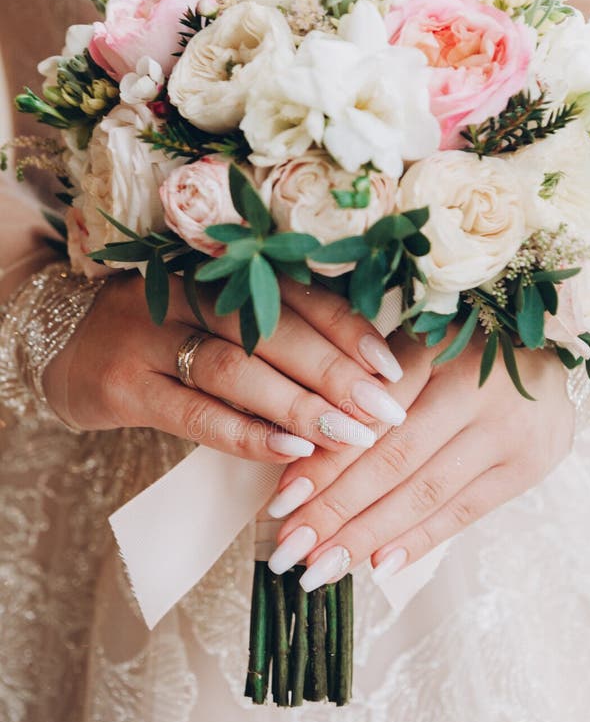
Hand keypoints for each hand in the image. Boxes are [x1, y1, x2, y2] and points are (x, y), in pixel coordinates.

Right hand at [44, 272, 405, 461]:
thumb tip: (358, 376)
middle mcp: (184, 293)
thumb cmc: (162, 338)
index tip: (393, 369)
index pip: (294, 294)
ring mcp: (149, 336)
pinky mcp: (124, 386)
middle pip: (271, 329)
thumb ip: (271, 335)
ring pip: (236, 369)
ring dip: (299, 405)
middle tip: (386, 412)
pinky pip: (194, 413)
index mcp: (217, 270)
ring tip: (351, 436)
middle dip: (335, 373)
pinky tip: (290, 451)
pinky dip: (246, 433)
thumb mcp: (213, 321)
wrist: (64, 347)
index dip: (348, 330)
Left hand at [266, 329, 574, 587]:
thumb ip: (366, 393)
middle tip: (290, 550)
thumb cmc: (460, 356)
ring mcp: (504, 432)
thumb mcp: (414, 352)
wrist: (547, 363)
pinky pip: (464, 512)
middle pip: (392, 461)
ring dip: (367, 536)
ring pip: (424, 493)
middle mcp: (473, 389)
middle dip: (335, 511)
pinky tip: (377, 565)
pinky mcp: (525, 468)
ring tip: (321, 568)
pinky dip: (418, 540)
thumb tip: (301, 461)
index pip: (368, 418)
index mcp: (434, 349)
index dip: (323, 463)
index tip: (281, 504)